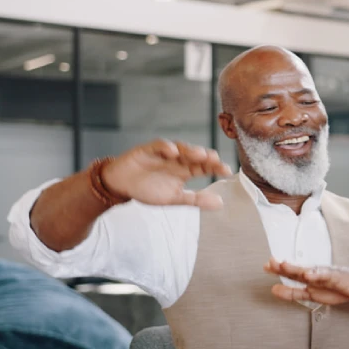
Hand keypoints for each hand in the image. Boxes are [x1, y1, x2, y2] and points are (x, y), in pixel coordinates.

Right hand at [103, 140, 231, 209]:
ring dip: (190, 150)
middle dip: (206, 157)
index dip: (216, 167)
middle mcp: (177, 160)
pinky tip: (173, 152)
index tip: (228, 171)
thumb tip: (221, 203)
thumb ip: (195, 200)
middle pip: (195, 156)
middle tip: (216, 160)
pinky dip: (166, 147)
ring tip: (200, 155)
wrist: (120, 185)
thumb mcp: (174, 198)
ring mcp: (163, 154)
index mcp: (185, 171)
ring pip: (180, 148)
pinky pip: (158, 146)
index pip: (204, 167)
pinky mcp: (147, 150)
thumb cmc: (148, 190)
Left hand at [266, 258, 348, 305]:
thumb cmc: (338, 289)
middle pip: (296, 270)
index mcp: (309, 278)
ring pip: (308, 271)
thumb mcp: (313, 295)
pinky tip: (308, 274)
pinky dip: (316, 275)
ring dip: (296, 268)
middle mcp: (315, 274)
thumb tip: (273, 290)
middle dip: (283, 267)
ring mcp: (325, 275)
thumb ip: (294, 293)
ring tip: (283, 265)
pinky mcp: (336, 277)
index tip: (265, 266)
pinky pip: (325, 276)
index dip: (278, 270)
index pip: (290, 273)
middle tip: (270, 262)